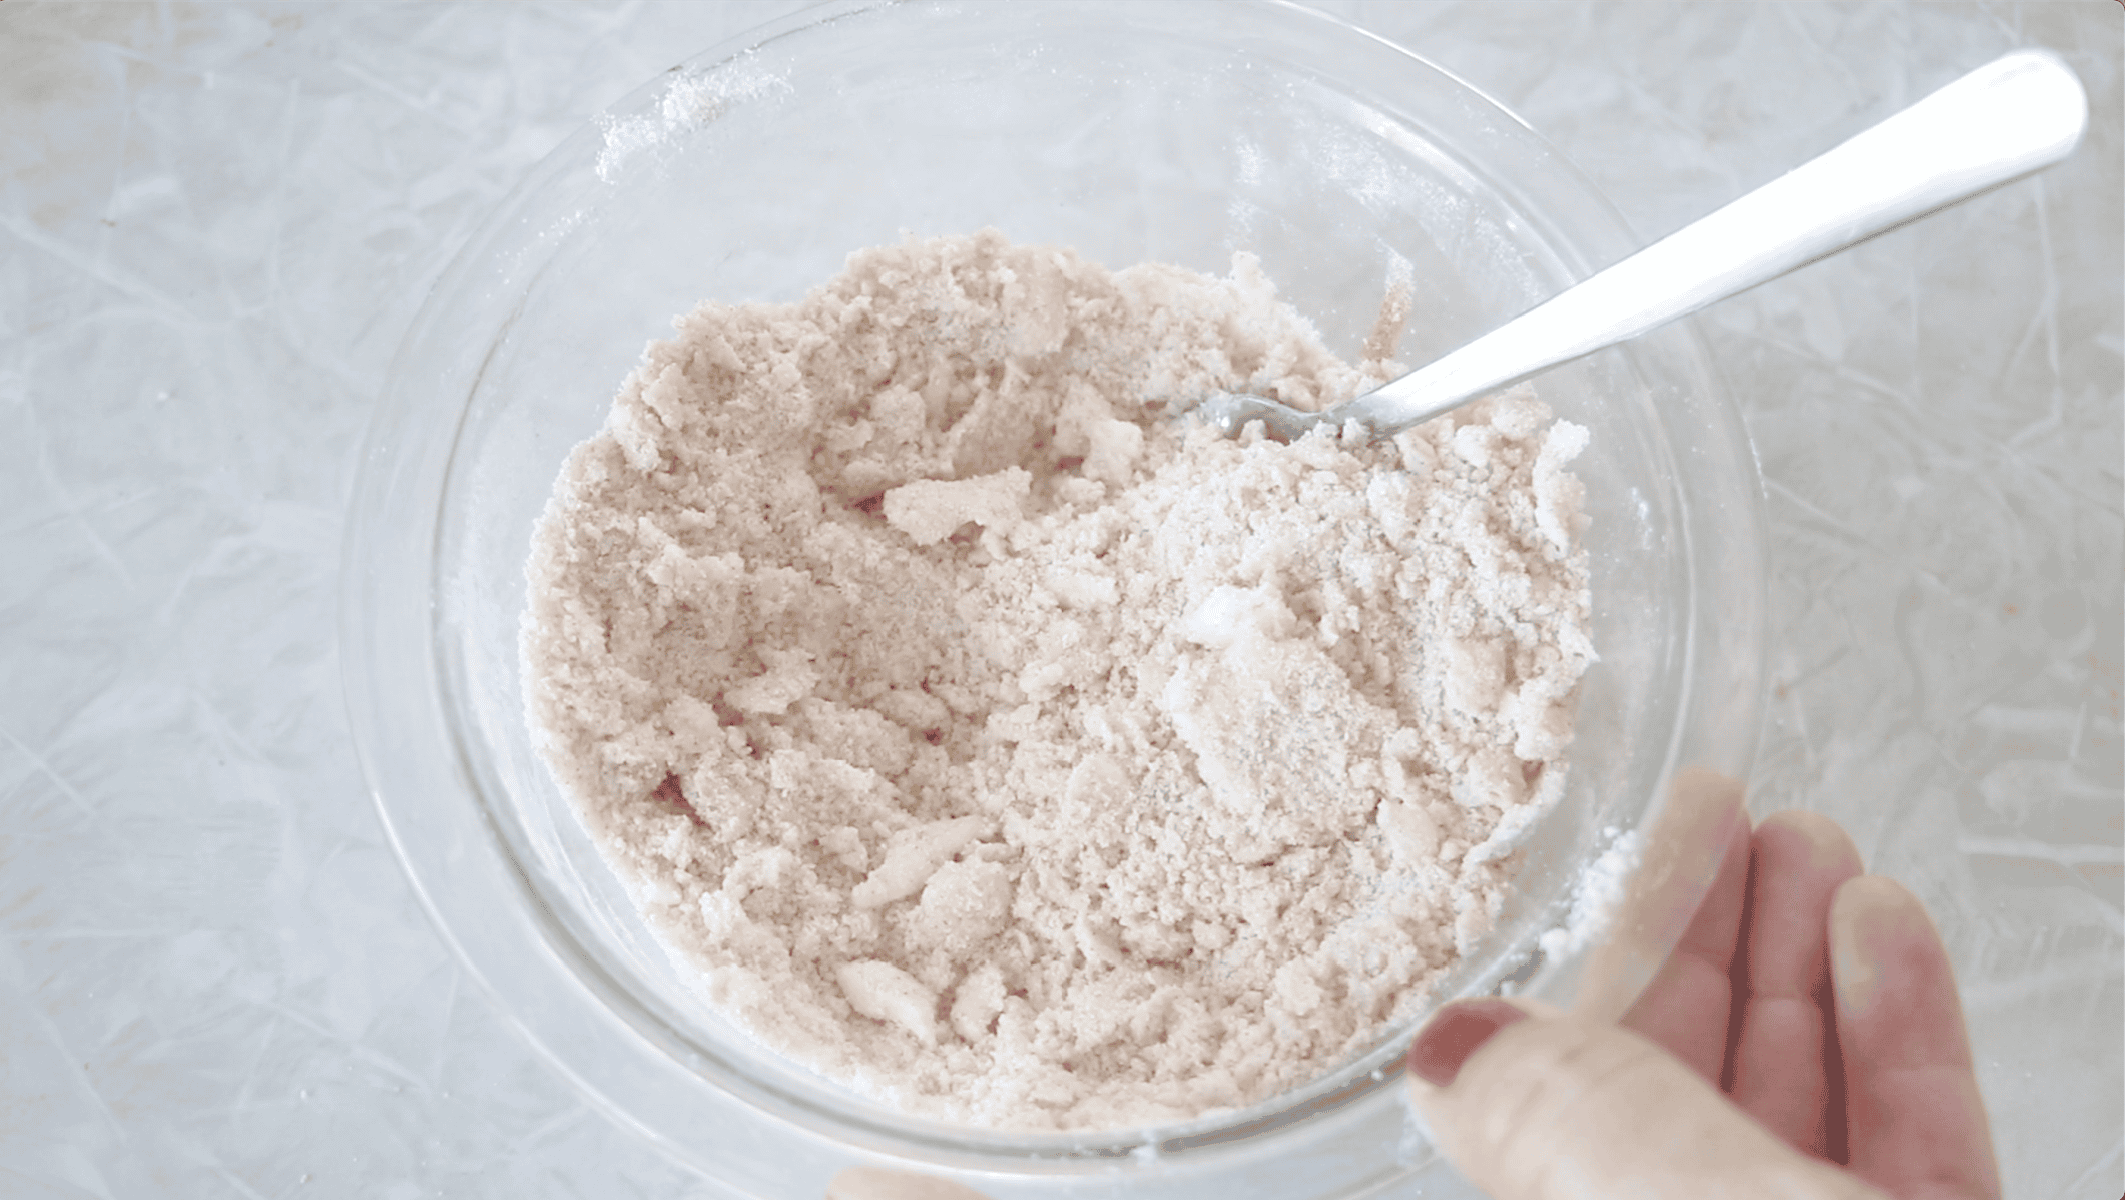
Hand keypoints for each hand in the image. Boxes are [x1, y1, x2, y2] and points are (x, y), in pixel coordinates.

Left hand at [1405, 801, 2001, 1198]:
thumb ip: (1579, 1129)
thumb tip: (1441, 1050)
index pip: (1583, 1091)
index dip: (1621, 950)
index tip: (1653, 834)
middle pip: (1692, 1085)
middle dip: (1713, 935)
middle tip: (1732, 810)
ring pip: (1801, 1104)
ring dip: (1804, 960)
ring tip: (1814, 840)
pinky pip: (1914, 1149)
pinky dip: (1901, 1036)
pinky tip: (1884, 928)